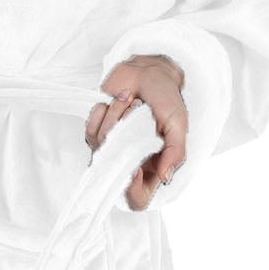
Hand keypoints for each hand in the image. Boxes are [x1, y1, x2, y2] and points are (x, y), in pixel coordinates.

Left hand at [85, 54, 185, 209]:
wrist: (149, 71)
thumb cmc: (166, 99)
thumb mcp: (178, 124)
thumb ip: (176, 152)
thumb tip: (166, 177)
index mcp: (152, 167)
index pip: (137, 199)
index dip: (132, 191)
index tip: (135, 169)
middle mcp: (129, 161)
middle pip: (112, 172)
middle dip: (124, 137)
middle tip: (138, 113)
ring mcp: (110, 148)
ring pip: (101, 145)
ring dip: (118, 115)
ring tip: (134, 101)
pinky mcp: (95, 131)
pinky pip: (90, 129)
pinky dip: (104, 110)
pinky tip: (119, 100)